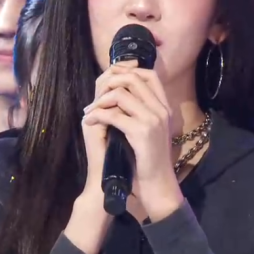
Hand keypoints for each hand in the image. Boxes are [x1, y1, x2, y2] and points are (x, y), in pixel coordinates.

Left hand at [82, 62, 183, 219]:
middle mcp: (161, 110)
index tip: (110, 79)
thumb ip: (140, 111)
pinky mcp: (141, 132)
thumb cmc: (149, 159)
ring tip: (90, 111)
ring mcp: (152, 120)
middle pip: (133, 78)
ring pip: (121, 94)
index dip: (128, 70)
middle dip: (109, 83)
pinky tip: (89, 122)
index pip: (149, 75)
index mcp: (164, 107)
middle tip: (96, 97)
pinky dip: (97, 115)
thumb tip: (119, 92)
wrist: (157, 184)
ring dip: (100, 101)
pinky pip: (113, 115)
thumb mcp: (149, 130)